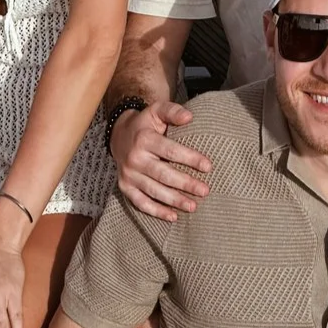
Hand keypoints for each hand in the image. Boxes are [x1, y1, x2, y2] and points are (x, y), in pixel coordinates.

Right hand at [112, 101, 211, 221]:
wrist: (119, 135)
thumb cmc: (145, 124)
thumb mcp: (156, 110)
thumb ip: (173, 111)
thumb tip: (189, 117)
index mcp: (144, 139)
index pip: (170, 151)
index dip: (190, 159)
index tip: (208, 166)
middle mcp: (134, 159)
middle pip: (163, 174)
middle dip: (185, 184)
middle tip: (205, 191)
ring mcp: (128, 175)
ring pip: (154, 191)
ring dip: (174, 200)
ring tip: (193, 206)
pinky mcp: (125, 187)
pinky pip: (141, 203)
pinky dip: (157, 211)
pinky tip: (173, 217)